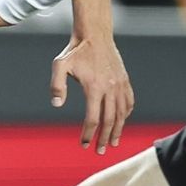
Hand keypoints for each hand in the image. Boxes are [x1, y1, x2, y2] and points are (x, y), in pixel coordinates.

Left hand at [51, 36, 134, 152]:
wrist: (95, 35)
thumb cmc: (75, 51)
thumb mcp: (60, 65)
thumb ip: (56, 85)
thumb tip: (56, 104)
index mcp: (95, 87)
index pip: (93, 118)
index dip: (88, 134)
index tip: (84, 144)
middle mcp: (110, 88)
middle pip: (109, 120)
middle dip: (104, 138)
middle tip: (100, 150)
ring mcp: (120, 84)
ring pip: (121, 114)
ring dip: (118, 130)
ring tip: (114, 142)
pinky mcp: (124, 80)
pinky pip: (129, 102)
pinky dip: (126, 114)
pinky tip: (122, 122)